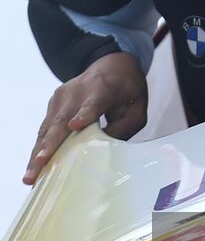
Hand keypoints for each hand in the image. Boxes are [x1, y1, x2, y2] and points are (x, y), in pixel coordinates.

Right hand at [23, 52, 146, 184]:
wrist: (112, 64)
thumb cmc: (127, 90)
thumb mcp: (137, 109)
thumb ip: (123, 128)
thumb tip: (102, 150)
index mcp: (103, 89)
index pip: (93, 104)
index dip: (84, 115)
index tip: (74, 126)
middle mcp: (78, 91)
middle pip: (62, 120)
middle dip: (49, 146)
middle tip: (38, 166)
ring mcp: (61, 97)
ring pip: (48, 128)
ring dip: (37, 153)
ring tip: (30, 176)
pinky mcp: (53, 104)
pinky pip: (45, 129)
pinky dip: (39, 148)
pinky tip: (34, 168)